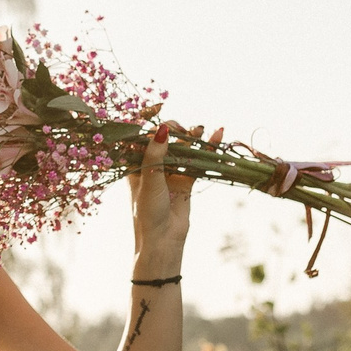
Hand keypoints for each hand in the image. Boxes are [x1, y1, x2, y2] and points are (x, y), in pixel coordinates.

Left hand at [130, 121, 212, 278]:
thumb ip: (156, 154)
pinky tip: (216, 135)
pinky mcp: (186, 180)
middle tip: (182, 130)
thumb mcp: (149, 181)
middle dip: (174, 129)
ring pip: (182, 147)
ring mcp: (170, 171)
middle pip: (164, 138)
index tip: (158, 109)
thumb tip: (162, 128)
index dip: (148, 122)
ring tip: (200, 129)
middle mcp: (151, 165)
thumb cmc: (147, 212)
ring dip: (192, 136)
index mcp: (134, 164)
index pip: (140, 136)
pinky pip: (197, 159)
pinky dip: (207, 148)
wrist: (163, 241)